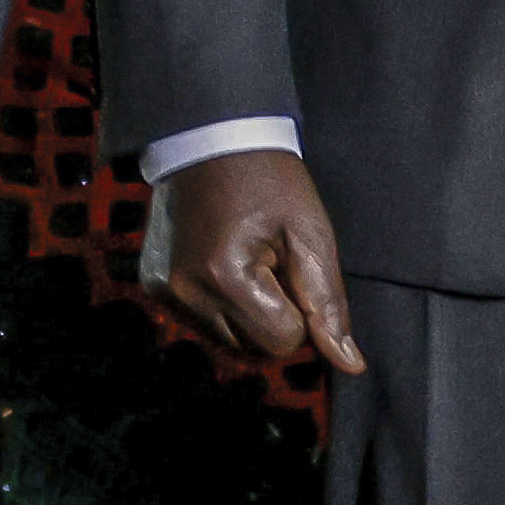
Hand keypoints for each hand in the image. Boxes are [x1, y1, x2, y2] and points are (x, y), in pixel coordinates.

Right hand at [157, 150, 364, 380]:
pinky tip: (224, 264)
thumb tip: (350, 365)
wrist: (211, 139)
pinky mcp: (154, 286)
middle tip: (272, 264)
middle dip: (274, 318)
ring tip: (248, 263)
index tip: (292, 268)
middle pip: (254, 350)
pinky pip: (202, 323)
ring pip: (228, 342)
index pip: (283, 341)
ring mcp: (164, 291)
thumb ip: (328, 304)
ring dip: (248, 316)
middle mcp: (186, 292)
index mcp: (225, 277)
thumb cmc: (270, 180)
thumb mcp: (310, 235)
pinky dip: (221, 306)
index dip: (301, 312)